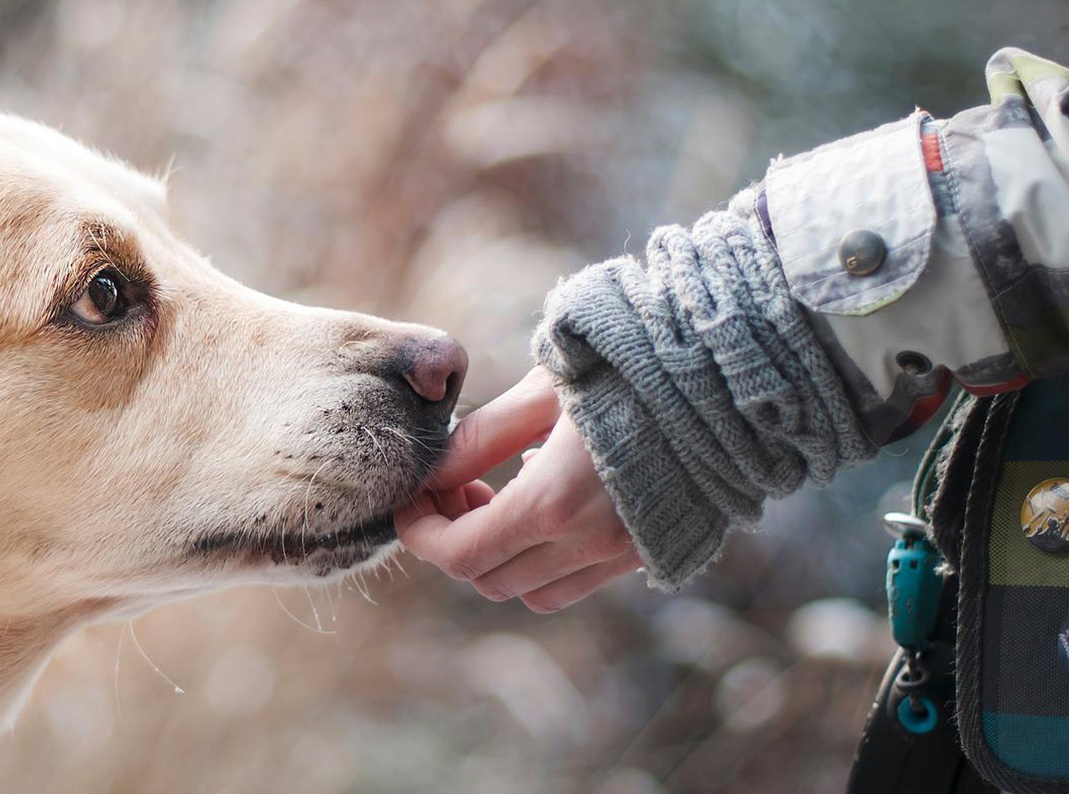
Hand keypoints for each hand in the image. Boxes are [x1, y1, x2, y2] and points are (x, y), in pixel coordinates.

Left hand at [396, 368, 642, 611]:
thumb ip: (481, 437)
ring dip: (499, 556)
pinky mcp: (651, 551)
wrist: (734, 375)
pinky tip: (547, 499)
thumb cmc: (633, 365)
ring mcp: (625, 554)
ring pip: (532, 591)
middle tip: (454, 486)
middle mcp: (590, 543)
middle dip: (454, 540)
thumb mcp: (543, 389)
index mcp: (554, 502)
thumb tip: (433, 471)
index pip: (459, 553)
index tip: (410, 499)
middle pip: (488, 579)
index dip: (420, 532)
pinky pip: (578, 580)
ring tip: (496, 494)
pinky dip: (544, 559)